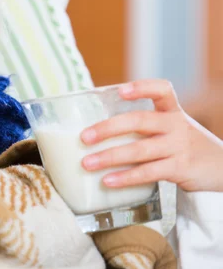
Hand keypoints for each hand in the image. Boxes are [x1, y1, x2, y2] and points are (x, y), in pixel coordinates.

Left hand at [80, 79, 222, 191]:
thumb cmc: (184, 147)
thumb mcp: (172, 129)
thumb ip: (145, 127)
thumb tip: (98, 132)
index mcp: (172, 112)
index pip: (161, 90)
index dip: (141, 88)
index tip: (120, 91)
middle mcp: (176, 126)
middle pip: (139, 121)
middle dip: (108, 129)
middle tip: (84, 137)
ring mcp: (179, 147)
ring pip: (139, 149)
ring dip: (109, 157)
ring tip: (87, 163)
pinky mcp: (180, 168)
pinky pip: (148, 172)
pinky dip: (125, 177)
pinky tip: (107, 181)